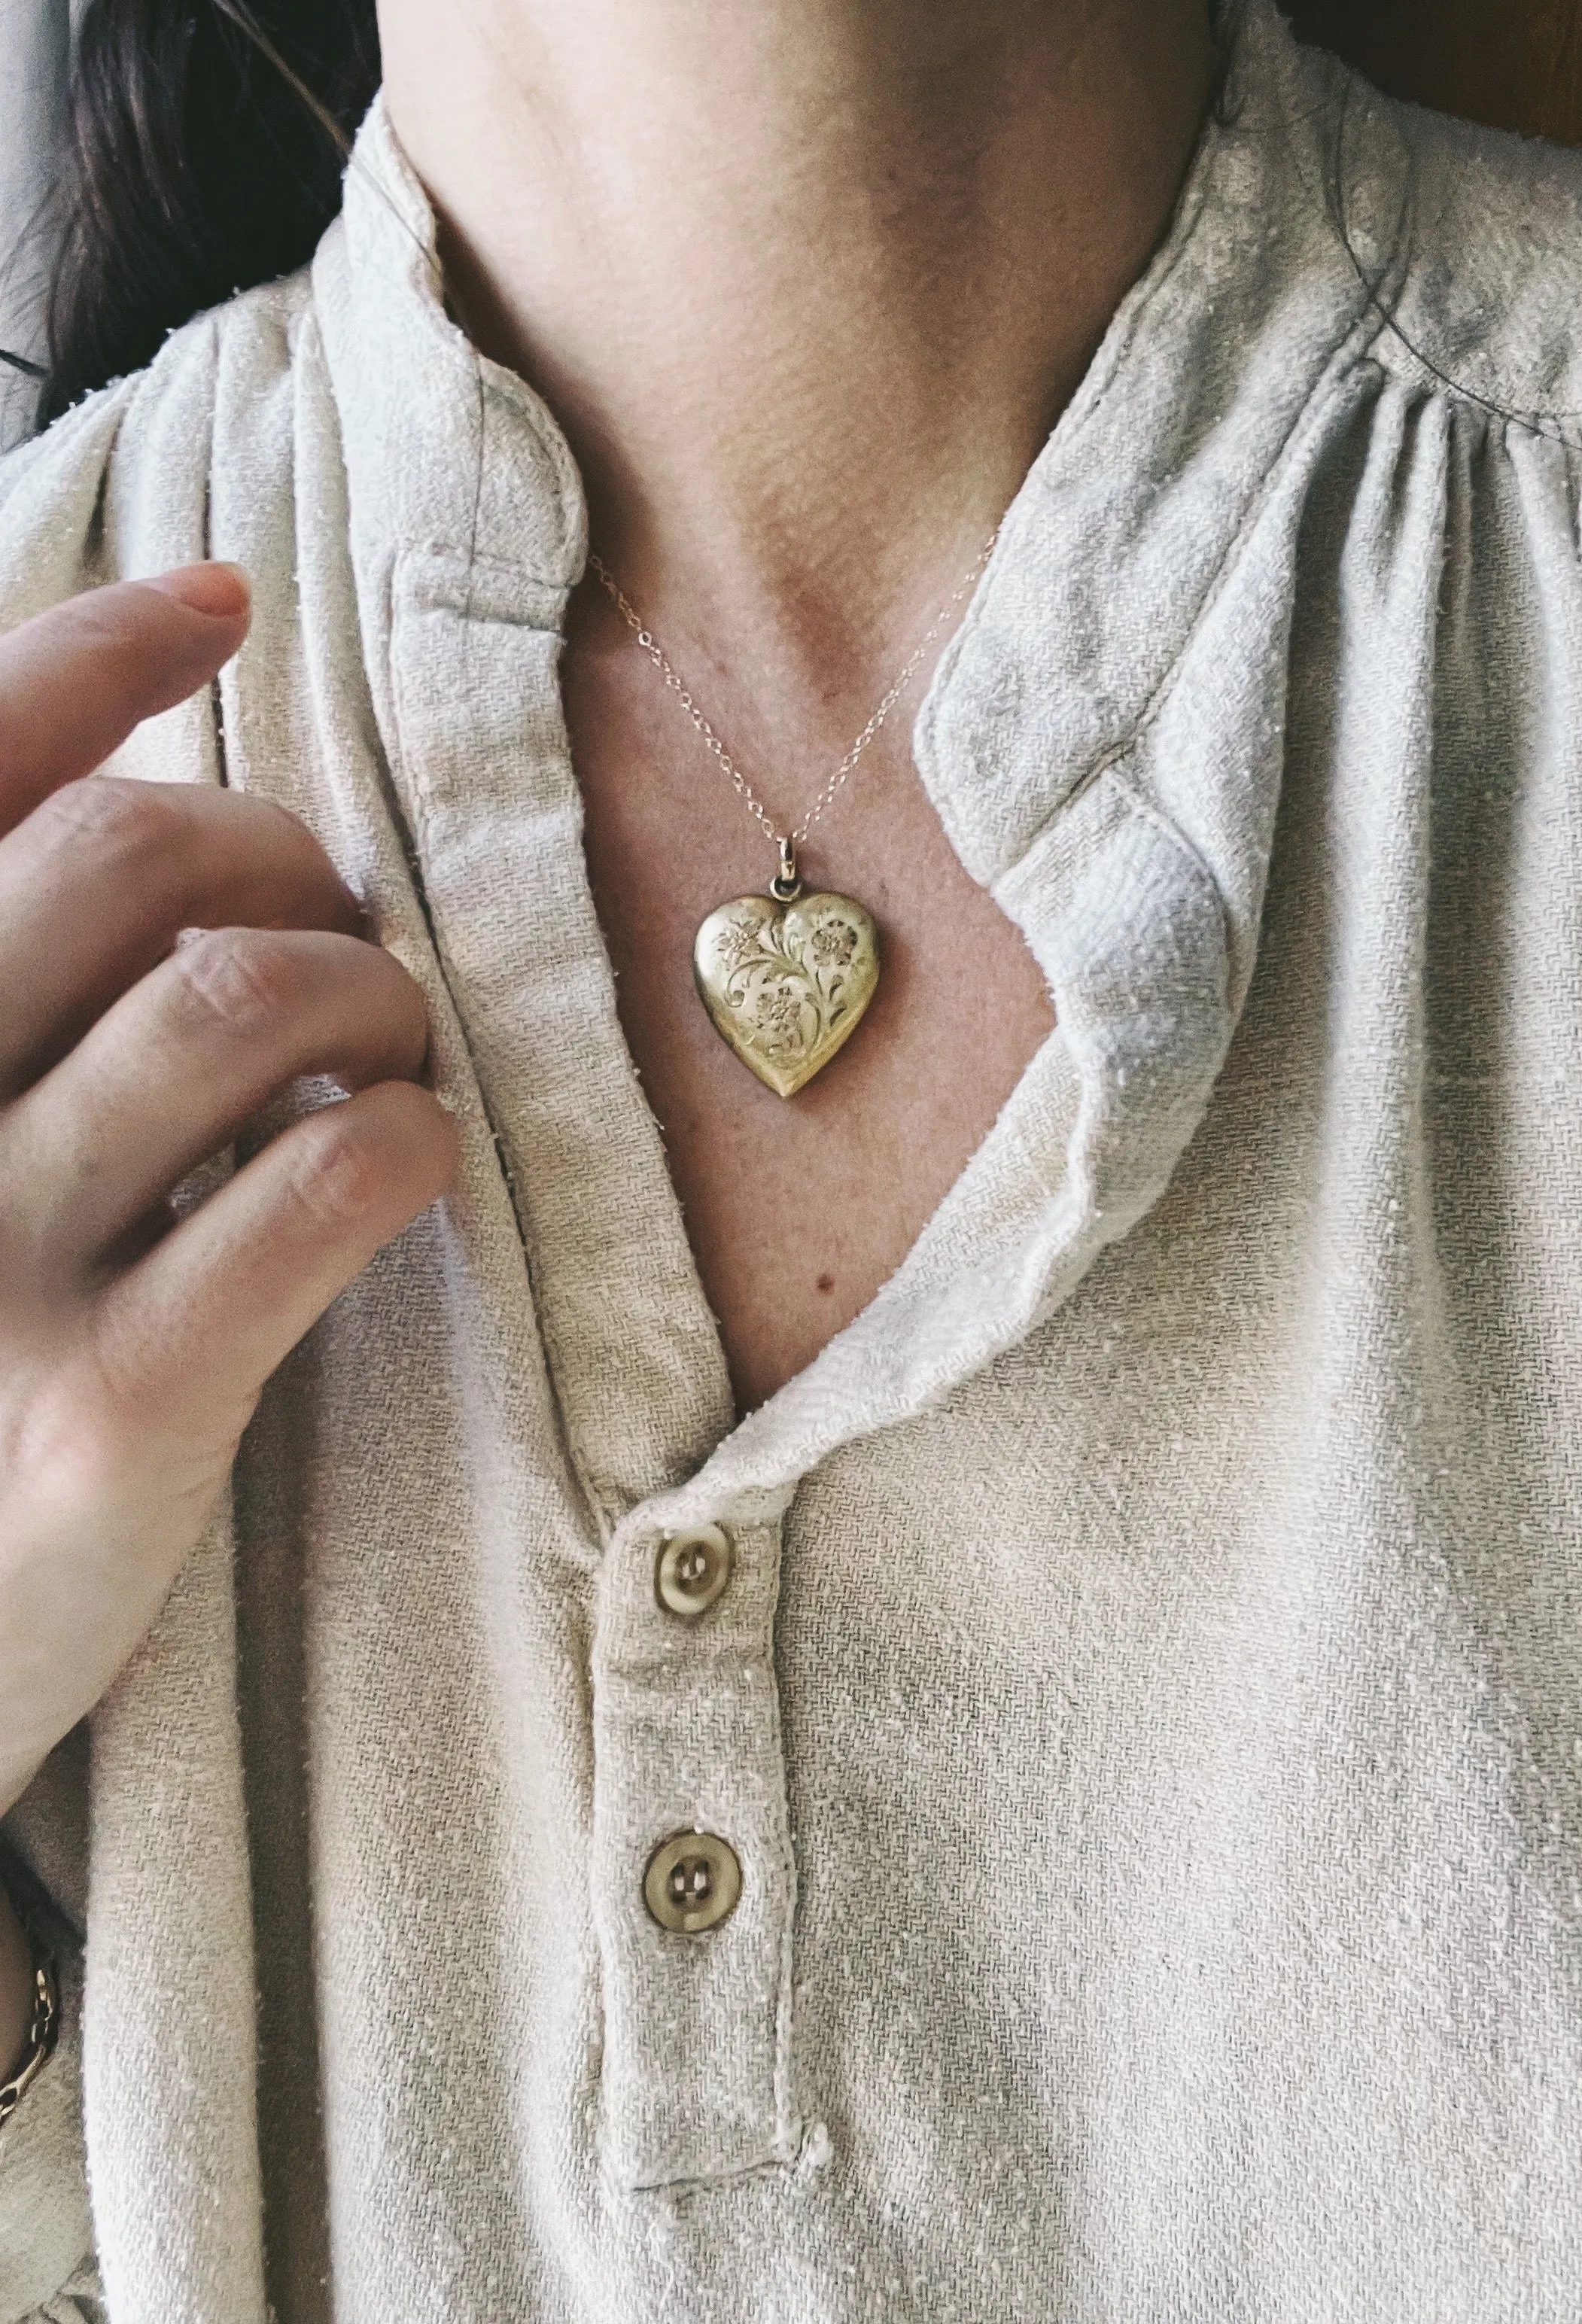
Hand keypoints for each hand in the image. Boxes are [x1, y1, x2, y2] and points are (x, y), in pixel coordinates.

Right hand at [0, 566, 458, 1817]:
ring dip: (366, 996)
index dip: (92, 657)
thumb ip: (20, 990)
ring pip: (238, 1002)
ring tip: (382, 1055)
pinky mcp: (112, 1408)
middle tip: (334, 936)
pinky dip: (403, 1141)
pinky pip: (318, 1189)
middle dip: (280, 856)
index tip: (219, 602)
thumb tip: (153, 769)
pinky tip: (403, 1161)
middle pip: (127, 859)